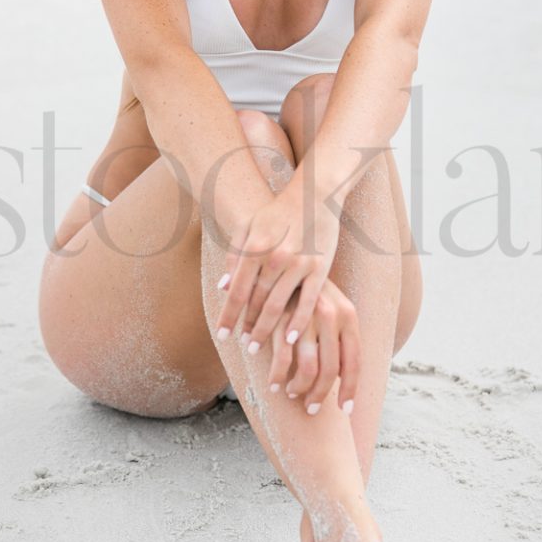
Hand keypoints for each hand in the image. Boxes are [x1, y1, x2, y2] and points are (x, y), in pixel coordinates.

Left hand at [214, 183, 341, 352]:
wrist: (315, 194)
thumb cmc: (278, 212)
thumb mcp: (250, 226)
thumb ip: (234, 254)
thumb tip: (221, 286)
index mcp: (255, 247)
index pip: (236, 290)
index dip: (228, 315)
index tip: (222, 336)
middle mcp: (275, 257)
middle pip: (256, 302)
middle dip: (247, 327)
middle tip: (244, 347)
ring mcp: (299, 264)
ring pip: (279, 305)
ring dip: (267, 329)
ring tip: (258, 346)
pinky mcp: (320, 268)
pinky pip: (308, 301)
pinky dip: (298, 322)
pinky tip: (289, 338)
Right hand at [268, 277, 360, 413]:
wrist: (283, 258)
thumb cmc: (309, 292)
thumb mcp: (333, 309)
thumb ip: (340, 339)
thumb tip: (344, 379)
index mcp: (348, 316)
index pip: (354, 362)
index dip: (350, 389)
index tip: (345, 410)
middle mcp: (331, 316)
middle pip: (330, 371)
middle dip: (320, 396)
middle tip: (311, 408)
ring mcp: (307, 317)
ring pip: (308, 370)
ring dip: (299, 389)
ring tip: (291, 392)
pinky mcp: (282, 318)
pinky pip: (283, 360)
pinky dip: (278, 376)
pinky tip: (274, 383)